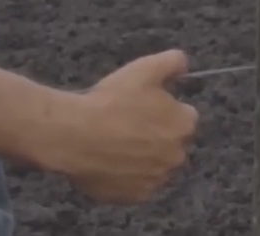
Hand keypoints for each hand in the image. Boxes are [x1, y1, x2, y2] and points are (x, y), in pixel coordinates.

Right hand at [59, 50, 199, 203]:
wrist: (74, 135)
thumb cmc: (112, 101)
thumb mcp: (145, 68)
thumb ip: (173, 61)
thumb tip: (185, 65)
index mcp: (184, 125)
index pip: (185, 116)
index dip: (165, 109)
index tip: (144, 107)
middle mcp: (177, 156)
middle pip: (172, 143)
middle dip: (157, 135)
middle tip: (128, 124)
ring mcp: (156, 179)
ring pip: (155, 166)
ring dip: (144, 157)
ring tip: (116, 143)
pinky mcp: (134, 197)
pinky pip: (137, 186)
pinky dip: (128, 176)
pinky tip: (111, 161)